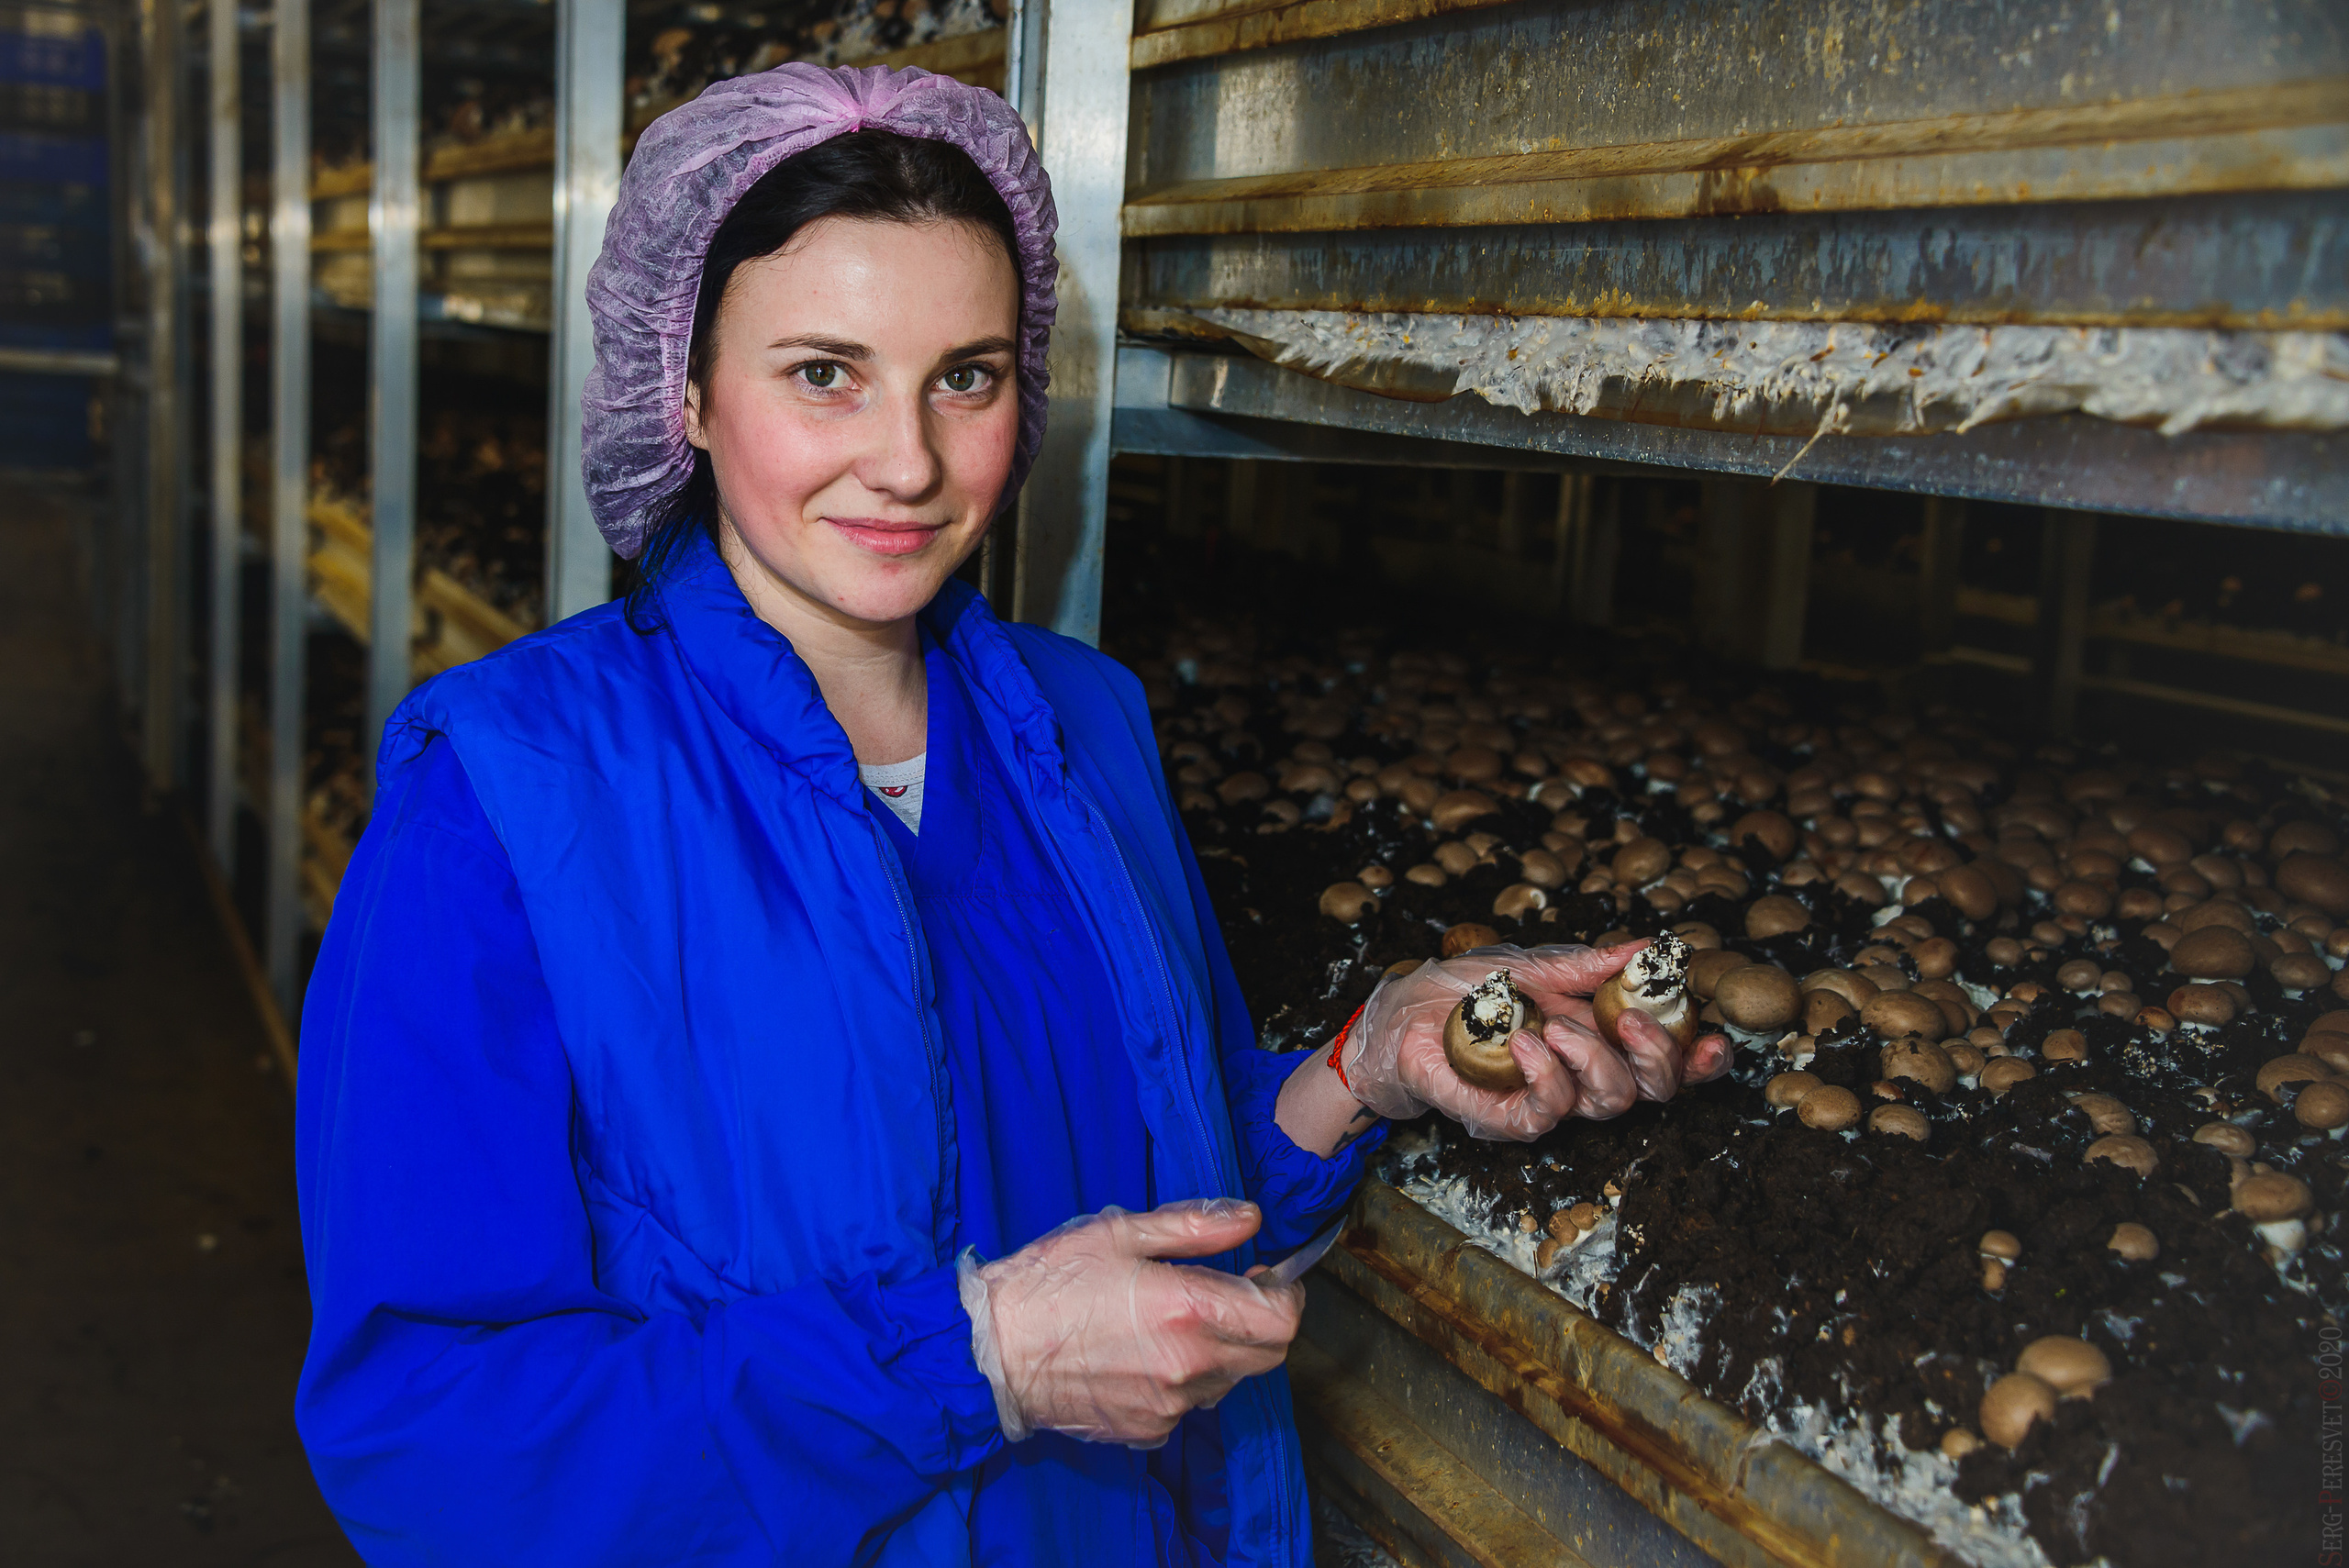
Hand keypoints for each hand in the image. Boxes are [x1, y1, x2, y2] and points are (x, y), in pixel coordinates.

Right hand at [962, 1199, 1303, 1447]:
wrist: (992, 1353)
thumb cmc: (1050, 1282)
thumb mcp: (1121, 1232)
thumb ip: (1195, 1226)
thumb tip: (1250, 1218)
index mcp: (1190, 1310)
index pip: (1283, 1319)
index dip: (1285, 1294)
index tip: (1263, 1276)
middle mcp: (1191, 1366)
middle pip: (1270, 1355)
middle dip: (1262, 1322)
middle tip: (1228, 1293)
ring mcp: (1171, 1405)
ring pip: (1229, 1380)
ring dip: (1222, 1352)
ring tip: (1174, 1322)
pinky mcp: (1148, 1430)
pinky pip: (1189, 1405)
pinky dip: (1183, 1381)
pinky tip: (1143, 1354)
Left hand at [1341, 941, 1730, 1140]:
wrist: (1400, 1016)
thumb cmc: (1464, 993)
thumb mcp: (1531, 964)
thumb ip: (1588, 965)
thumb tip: (1647, 947)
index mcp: (1599, 1037)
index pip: (1666, 1063)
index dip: (1699, 1060)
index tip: (1714, 1039)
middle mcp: (1582, 1075)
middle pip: (1652, 1090)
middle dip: (1657, 1056)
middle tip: (1627, 1016)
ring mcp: (1548, 1100)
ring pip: (1607, 1103)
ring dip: (1591, 1059)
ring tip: (1551, 1024)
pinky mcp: (1507, 1118)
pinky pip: (1547, 1115)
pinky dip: (1545, 1077)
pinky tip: (1523, 1042)